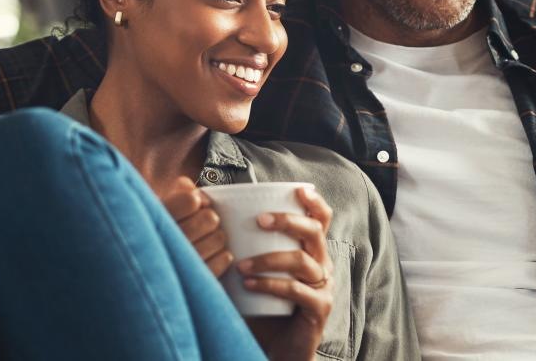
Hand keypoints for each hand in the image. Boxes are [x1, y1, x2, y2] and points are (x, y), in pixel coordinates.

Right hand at [161, 177, 234, 275]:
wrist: (143, 273)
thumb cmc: (155, 233)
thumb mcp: (158, 207)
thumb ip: (178, 191)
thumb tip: (196, 192)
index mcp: (156, 219)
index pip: (191, 200)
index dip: (195, 200)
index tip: (192, 205)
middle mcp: (167, 242)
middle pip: (210, 219)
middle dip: (208, 219)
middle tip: (200, 224)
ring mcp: (182, 263)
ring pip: (218, 239)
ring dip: (215, 237)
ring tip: (203, 241)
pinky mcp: (195, 281)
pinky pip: (223, 260)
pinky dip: (222, 256)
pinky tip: (211, 254)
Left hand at [242, 185, 334, 360]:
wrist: (278, 348)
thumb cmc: (264, 306)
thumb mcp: (257, 272)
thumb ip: (245, 248)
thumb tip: (211, 217)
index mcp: (312, 252)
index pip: (321, 219)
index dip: (314, 202)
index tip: (297, 190)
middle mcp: (323, 265)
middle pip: (315, 231)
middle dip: (287, 220)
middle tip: (258, 220)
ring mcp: (324, 287)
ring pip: (302, 261)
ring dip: (268, 259)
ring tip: (241, 265)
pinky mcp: (319, 309)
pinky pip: (296, 290)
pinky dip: (270, 284)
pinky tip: (249, 285)